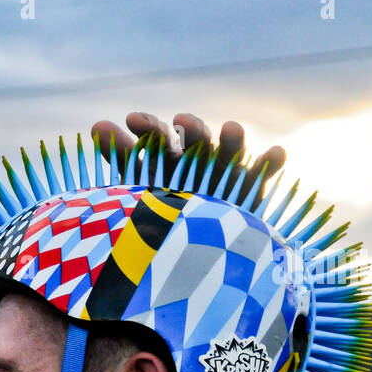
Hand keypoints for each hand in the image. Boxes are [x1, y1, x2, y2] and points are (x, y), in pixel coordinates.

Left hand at [90, 111, 285, 201]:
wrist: (188, 252)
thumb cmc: (158, 212)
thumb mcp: (138, 186)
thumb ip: (121, 156)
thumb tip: (95, 125)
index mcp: (167, 156)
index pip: (157, 136)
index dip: (147, 126)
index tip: (132, 119)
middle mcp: (197, 158)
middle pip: (195, 139)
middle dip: (190, 129)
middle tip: (180, 123)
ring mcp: (225, 171)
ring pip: (229, 150)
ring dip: (232, 138)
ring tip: (231, 129)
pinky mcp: (249, 188)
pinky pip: (262, 173)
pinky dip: (270, 161)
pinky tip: (276, 153)